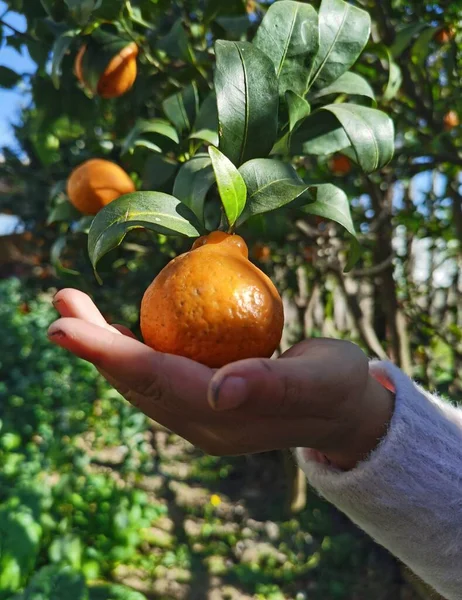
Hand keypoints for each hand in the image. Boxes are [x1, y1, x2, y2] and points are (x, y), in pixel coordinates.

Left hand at [48, 289, 393, 468]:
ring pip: (139, 378)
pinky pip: (157, 373)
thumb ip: (271, 386)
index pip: (153, 381)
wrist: (343, 411)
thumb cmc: (337, 387)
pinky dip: (130, 348)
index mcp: (221, 420)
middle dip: (92, 344)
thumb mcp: (318, 380)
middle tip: (60, 301)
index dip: (106, 352)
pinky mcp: (203, 400)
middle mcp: (199, 422)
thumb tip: (219, 392)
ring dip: (103, 344)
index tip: (61, 326)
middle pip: (134, 380)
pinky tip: (115, 328)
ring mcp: (199, 414)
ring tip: (73, 307)